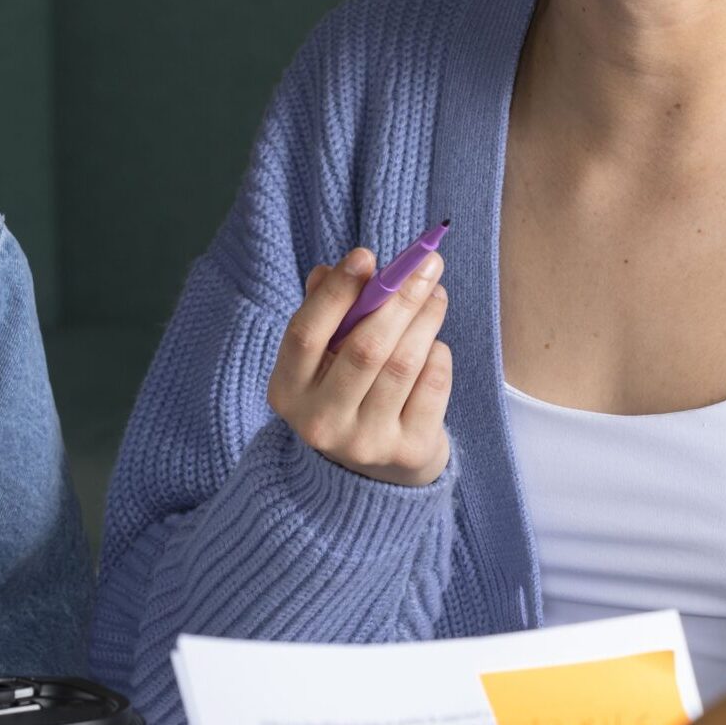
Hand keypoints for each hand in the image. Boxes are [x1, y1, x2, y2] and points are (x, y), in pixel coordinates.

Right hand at [267, 245, 452, 485]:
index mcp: (287, 391)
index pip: (304, 335)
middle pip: (364, 349)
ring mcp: (365, 443)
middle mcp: (320, 423)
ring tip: (436, 292)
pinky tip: (434, 344)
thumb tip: (345, 266)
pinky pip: (432, 386)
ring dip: (426, 318)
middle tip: (427, 262)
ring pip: (403, 364)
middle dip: (400, 298)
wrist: (375, 470)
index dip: (335, 292)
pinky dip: (438, 354)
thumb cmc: (345, 388)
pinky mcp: (407, 451)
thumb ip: (327, 310)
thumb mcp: (322, 356)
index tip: (366, 255)